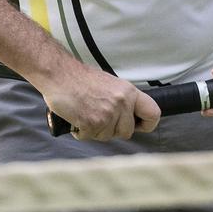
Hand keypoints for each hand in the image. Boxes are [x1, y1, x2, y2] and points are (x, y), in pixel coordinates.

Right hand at [43, 66, 159, 141]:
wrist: (59, 74)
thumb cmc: (80, 78)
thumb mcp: (110, 84)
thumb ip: (122, 100)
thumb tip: (129, 117)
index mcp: (128, 91)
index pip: (153, 113)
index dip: (146, 124)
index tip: (138, 125)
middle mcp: (121, 103)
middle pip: (127, 131)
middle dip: (113, 129)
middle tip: (100, 117)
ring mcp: (107, 114)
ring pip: (108, 136)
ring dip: (96, 130)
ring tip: (86, 113)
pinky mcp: (92, 124)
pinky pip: (91, 137)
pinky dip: (82, 132)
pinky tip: (77, 117)